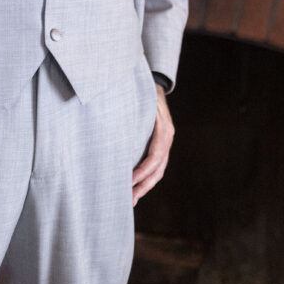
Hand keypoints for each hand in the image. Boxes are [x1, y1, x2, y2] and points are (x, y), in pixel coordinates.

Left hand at [131, 85, 173, 205]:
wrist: (156, 84)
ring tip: (132, 199)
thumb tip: (116, 116)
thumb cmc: (145, 91)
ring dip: (145, 186)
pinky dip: (148, 177)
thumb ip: (134, 109)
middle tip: (129, 199)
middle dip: (144, 185)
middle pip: (158, 168)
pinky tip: (137, 186)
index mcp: (164, 130)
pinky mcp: (162, 145)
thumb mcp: (142, 98)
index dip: (142, 170)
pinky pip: (157, 166)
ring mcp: (166, 143)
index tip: (129, 180)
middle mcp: (167, 138)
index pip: (155, 156)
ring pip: (159, 171)